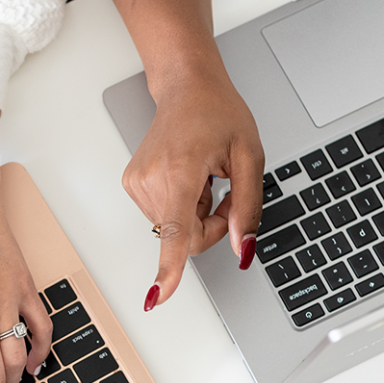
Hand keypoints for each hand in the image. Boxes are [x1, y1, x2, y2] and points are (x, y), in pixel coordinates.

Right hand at [91, 0, 264, 309]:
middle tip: (222, 193)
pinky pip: (165, 218)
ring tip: (202, 179)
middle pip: (186, 238)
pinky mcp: (133, 186)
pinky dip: (183, 207)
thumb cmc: (217, 113)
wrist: (186, 86)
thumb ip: (249, 207)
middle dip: (211, 227)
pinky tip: (188, 178)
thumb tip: (243, 248)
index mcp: (181, 169)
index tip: (158, 296)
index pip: (176, 230)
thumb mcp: (250, 155)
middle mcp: (152, 179)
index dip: (170, 267)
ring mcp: (138, 183)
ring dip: (196, 215)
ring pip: (176, 231)